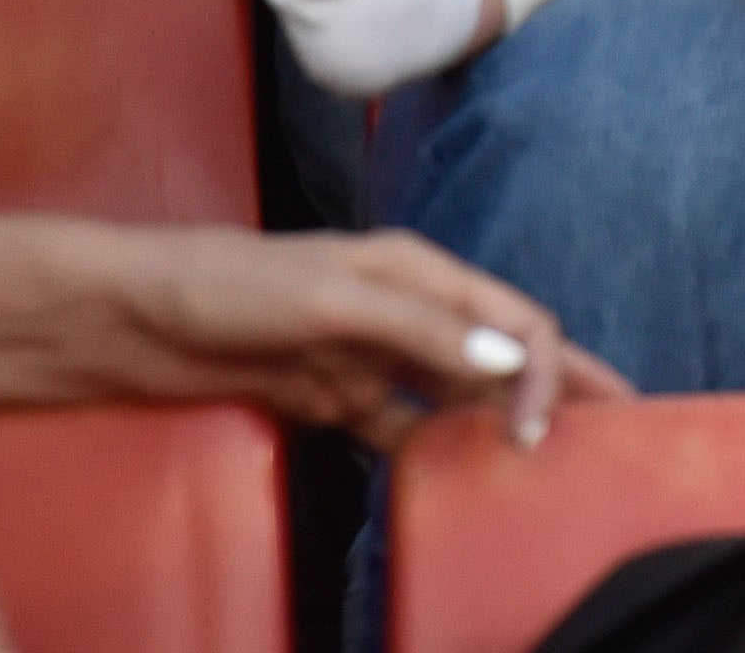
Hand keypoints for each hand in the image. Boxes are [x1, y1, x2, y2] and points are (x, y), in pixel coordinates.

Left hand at [73, 224, 625, 452]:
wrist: (132, 315)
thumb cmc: (226, 286)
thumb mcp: (331, 299)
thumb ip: (420, 329)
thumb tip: (508, 358)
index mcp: (417, 272)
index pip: (514, 321)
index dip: (544, 371)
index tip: (538, 431)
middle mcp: (404, 310)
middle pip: (499, 352)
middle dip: (556, 386)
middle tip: (612, 428)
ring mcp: (367, 354)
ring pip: (456, 390)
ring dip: (497, 417)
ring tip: (541, 458)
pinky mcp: (328, 392)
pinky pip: (397, 423)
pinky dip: (429, 445)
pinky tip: (450, 472)